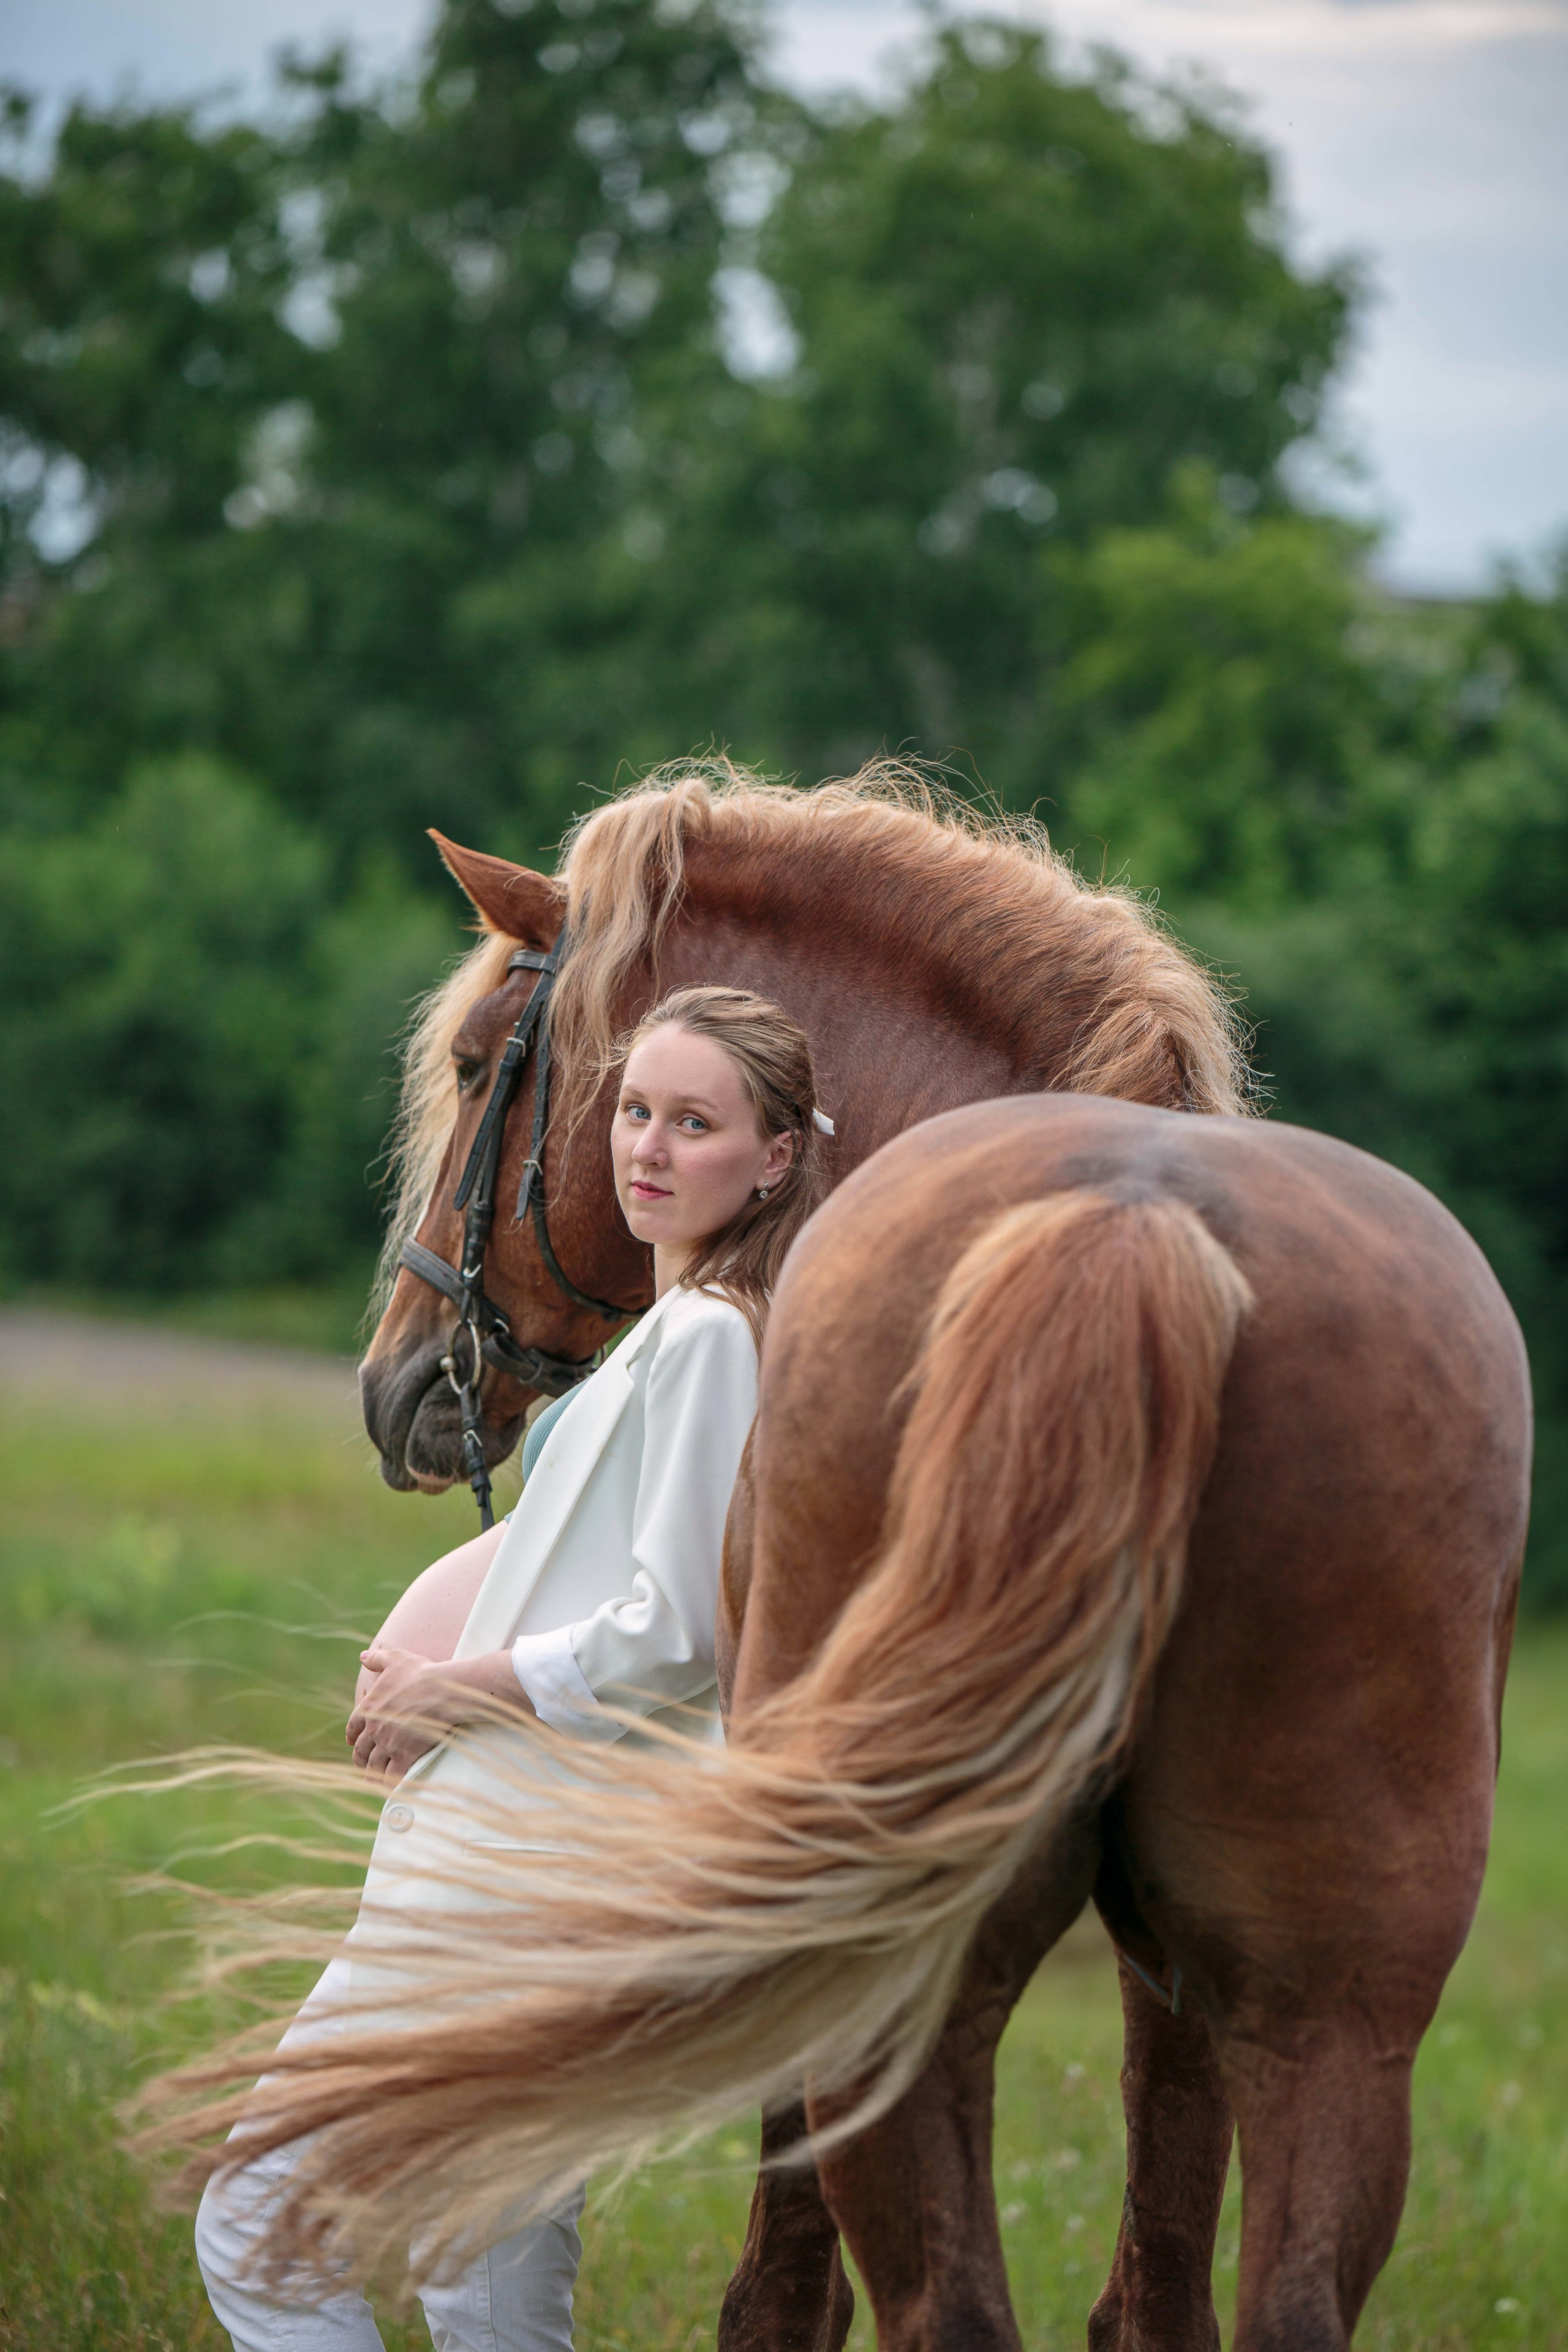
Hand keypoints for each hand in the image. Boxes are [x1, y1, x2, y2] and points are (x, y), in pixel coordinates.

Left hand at [347, 1645, 445, 1779]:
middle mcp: (375, 1729)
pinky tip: (390, 1787)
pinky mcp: (405, 1757)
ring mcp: (389, 1745)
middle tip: (363, 1764)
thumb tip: (362, 1656)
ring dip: (372, 1773)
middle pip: (361, 1751)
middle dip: (361, 1759)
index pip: (352, 1728)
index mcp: (368, 1709)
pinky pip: (392, 1776)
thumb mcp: (395, 1659)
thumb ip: (377, 1659)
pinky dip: (390, 1783)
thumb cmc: (420, 1673)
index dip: (352, 1737)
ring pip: (374, 1767)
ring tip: (374, 1779)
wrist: (442, 1692)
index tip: (353, 1743)